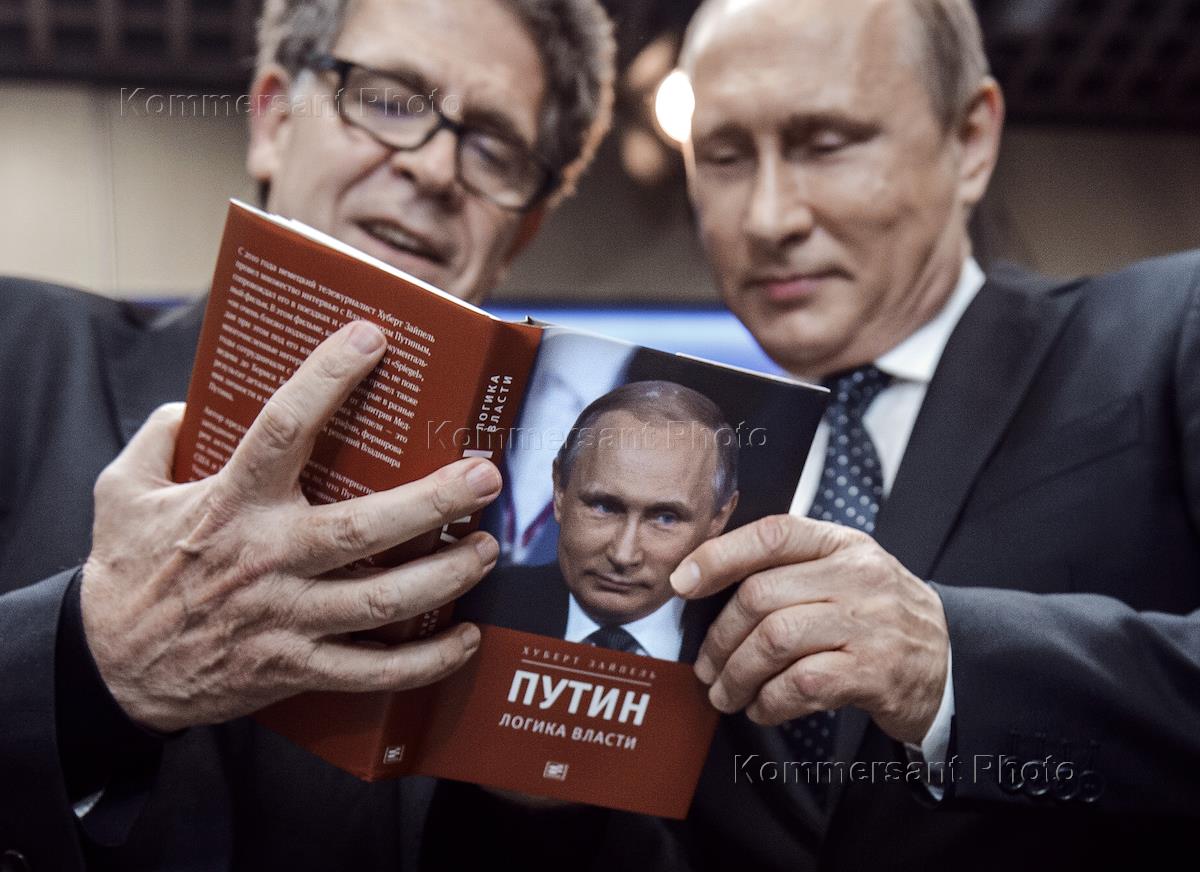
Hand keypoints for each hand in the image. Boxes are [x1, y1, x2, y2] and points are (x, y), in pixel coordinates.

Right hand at [81, 321, 502, 732]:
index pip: (281, 427)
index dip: (327, 377)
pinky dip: (427, 662)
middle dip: (434, 500)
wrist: (109, 674)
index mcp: (228, 504)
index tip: (372, 339)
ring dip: (445, 575)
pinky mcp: (295, 669)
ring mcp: (285, 619)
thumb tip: (195, 401)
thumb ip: (159, 438)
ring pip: (382, 600)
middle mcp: (265, 558)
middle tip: (484, 475)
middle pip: (363, 526)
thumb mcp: (122, 492)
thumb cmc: (126, 574)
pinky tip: (467, 638)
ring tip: (488, 548)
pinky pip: (373, 671)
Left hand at [670, 515, 947, 743]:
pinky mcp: (873, 672)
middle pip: (761, 596)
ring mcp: (868, 624)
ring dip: (736, 674)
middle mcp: (857, 577)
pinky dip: (768, 701)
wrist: (948, 661)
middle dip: (720, 637)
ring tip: (724, 693)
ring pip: (774, 641)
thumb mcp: (845, 571)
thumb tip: (704, 580)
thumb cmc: (879, 616)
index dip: (718, 556)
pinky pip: (800, 684)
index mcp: (841, 544)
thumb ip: (790, 567)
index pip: (772, 535)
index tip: (682, 582)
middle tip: (705, 666)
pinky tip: (761, 707)